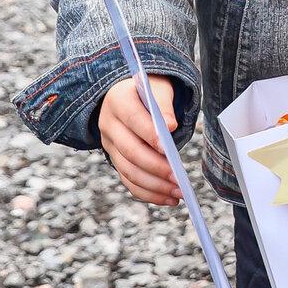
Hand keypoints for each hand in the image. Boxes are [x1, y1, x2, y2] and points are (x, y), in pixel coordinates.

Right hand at [98, 74, 180, 207]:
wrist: (134, 96)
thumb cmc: (152, 92)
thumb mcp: (158, 89)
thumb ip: (163, 105)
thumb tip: (169, 126)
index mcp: (117, 100)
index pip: (133, 119)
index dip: (150, 134)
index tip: (168, 147)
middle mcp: (108, 125)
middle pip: (130, 151)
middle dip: (156, 167)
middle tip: (178, 178)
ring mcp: (110, 146)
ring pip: (129, 171)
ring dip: (155, 186)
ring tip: (178, 192)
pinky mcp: (116, 161)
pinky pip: (129, 182)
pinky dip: (149, 193)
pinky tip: (168, 198)